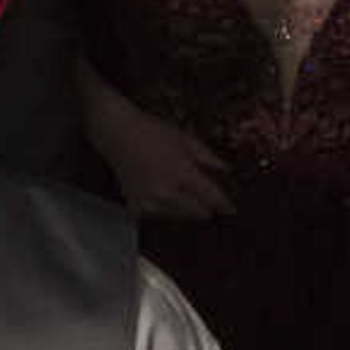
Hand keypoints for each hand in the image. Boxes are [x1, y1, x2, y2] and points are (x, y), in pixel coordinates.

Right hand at [90, 88, 235, 221]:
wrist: (118, 133)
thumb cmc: (151, 131)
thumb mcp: (186, 139)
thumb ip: (209, 158)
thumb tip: (227, 173)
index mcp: (181, 172)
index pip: (212, 197)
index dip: (225, 205)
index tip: (231, 209)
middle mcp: (165, 191)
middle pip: (197, 213)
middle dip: (205, 207)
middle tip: (205, 199)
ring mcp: (149, 202)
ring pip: (179, 217)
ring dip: (185, 209)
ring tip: (178, 190)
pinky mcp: (135, 207)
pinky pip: (159, 216)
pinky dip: (163, 209)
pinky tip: (161, 193)